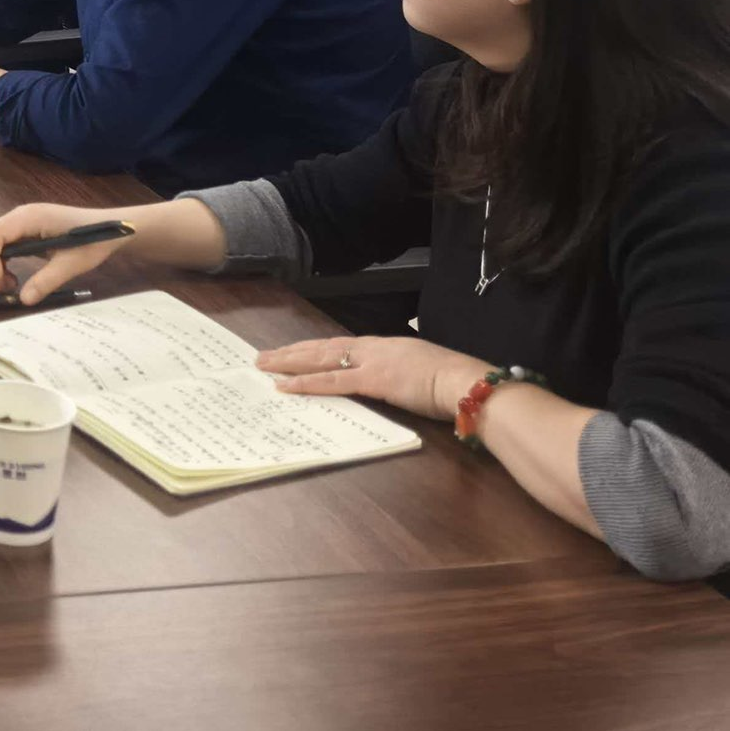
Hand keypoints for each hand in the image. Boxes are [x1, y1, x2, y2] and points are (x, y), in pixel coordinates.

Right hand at [0, 202, 137, 300]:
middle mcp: (20, 216)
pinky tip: (15, 276)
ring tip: (9, 284)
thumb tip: (24, 300)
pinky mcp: (26, 229)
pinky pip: (3, 244)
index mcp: (28, 218)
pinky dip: (1, 261)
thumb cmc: (93, 240)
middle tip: (1, 285)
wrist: (111, 228)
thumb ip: (46, 281)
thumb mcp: (71, 264)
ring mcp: (22, 221)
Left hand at [254, 336, 490, 420]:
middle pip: (323, 348)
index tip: (292, 350)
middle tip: (263, 357)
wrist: (467, 381)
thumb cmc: (451, 380)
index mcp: (384, 346)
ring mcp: (371, 363)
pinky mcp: (373, 380)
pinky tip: (285, 385)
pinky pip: (332, 381)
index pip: (340, 345)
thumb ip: (400, 372)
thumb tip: (391, 380)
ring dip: (289, 363)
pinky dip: (306, 383)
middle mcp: (373, 349)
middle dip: (292, 352)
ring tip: (264, 366)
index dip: (313, 348)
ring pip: (320, 360)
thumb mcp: (420, 369)